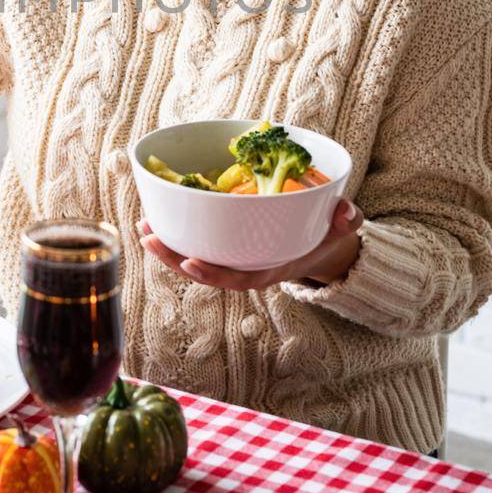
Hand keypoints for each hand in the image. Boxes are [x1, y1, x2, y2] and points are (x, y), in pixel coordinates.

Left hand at [138, 199, 364, 293]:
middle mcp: (247, 267)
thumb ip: (347, 219)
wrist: (322, 242)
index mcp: (271, 269)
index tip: (190, 263)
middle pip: (206, 271)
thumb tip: (348, 213)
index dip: (213, 274)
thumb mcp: (341, 227)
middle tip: (150, 237)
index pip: (239, 278)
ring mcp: (236, 258)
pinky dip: (177, 234)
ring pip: (196, 258)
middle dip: (175, 258)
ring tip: (143, 227)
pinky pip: (198, 243)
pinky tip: (156, 219)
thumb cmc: (327, 234)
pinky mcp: (228, 246)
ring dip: (168, 247)